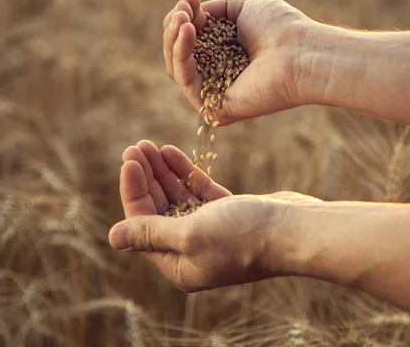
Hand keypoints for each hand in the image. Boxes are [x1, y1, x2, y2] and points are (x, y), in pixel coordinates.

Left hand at [109, 140, 319, 291]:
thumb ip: (152, 233)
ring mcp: (210, 231)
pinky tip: (171, 153)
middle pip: (157, 209)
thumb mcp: (191, 235)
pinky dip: (185, 173)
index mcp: (179, 264)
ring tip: (149, 145)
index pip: (143, 225)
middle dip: (145, 178)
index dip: (133, 191)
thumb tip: (113, 238)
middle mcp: (191, 250)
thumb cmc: (244, 237)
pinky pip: (198, 191)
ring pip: (176, 197)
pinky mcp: (228, 214)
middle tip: (135, 147)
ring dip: (162, 172)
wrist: (296, 230)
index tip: (128, 161)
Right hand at [162, 0, 321, 124]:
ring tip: (182, 18)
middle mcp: (218, 75)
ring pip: (176, 67)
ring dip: (173, 38)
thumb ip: (215, 9)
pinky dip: (181, 53)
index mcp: (226, 54)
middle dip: (175, 26)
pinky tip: (188, 31)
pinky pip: (185, 80)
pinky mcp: (214, 108)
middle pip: (178, 53)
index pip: (191, 38)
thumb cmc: (281, 28)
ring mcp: (215, 93)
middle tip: (183, 8)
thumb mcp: (244, 7)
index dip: (184, 15)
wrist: (301, 53)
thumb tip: (189, 13)